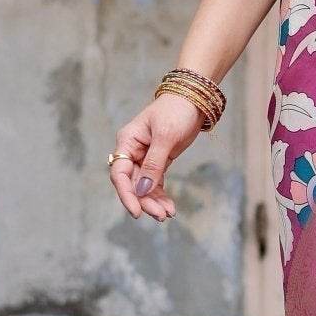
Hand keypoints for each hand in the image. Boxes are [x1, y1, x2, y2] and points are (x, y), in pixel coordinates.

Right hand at [108, 92, 202, 220]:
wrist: (194, 99)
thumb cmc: (176, 111)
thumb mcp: (165, 137)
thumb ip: (154, 163)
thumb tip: (143, 190)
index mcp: (127, 142)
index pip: (120, 174)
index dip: (126, 194)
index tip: (137, 212)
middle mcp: (133, 151)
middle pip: (132, 184)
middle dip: (145, 201)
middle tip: (160, 216)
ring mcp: (145, 157)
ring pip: (144, 187)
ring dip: (154, 202)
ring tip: (167, 214)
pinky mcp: (158, 161)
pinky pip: (155, 183)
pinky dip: (161, 196)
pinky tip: (169, 208)